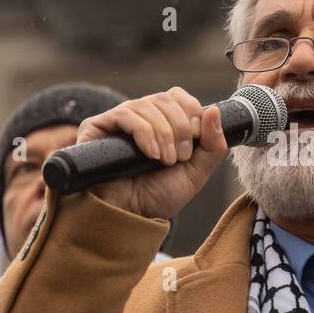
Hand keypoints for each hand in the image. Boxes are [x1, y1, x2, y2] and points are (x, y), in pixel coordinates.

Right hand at [75, 87, 226, 220]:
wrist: (131, 217)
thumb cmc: (159, 197)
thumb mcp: (196, 173)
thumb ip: (213, 145)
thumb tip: (216, 110)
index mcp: (162, 122)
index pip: (177, 96)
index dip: (191, 111)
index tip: (195, 139)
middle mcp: (139, 117)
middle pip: (165, 98)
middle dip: (180, 127)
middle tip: (180, 157)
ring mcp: (118, 121)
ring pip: (147, 105)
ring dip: (163, 133)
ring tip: (165, 160)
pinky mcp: (97, 127)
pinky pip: (126, 115)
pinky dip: (144, 132)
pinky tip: (150, 154)